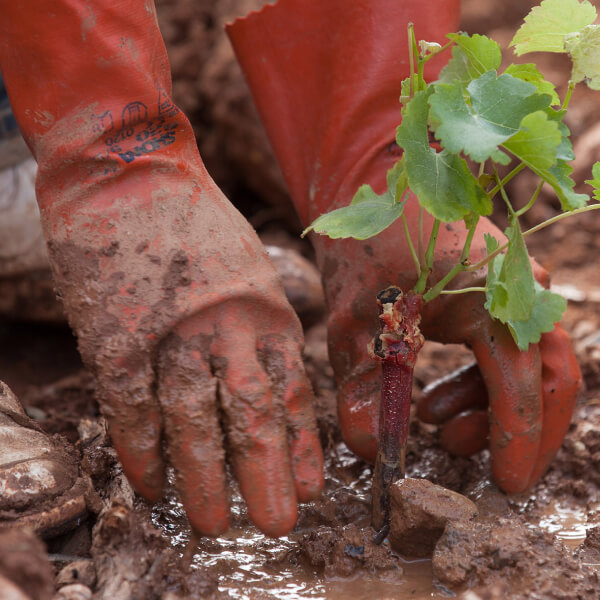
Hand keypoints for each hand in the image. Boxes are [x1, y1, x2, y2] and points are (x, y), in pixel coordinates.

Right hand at [0, 0, 322, 535]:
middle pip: (252, 417)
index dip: (300, 446)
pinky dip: (142, 451)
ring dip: (204, 477)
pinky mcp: (117, 338)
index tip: (308, 489)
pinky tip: (151, 484)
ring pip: (194, 422)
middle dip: (265, 477)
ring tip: (212, 521)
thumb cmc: (198, 222)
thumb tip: (273, 378)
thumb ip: (263, 324)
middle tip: (275, 525)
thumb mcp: (253, 268)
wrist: (131, 170)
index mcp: (266, 312)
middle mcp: (227, 328)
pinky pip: (132, 409)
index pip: (292, 393)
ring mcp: (172, 334)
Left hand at [321, 210, 580, 492]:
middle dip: (521, 430)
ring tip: (435, 427)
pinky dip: (478, 379)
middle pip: (547, 376)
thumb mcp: (354, 320)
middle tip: (484, 469)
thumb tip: (375, 453)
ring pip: (525, 363)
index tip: (509, 486)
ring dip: (490, 406)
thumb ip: (364, 387)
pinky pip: (503, 345)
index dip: (518, 440)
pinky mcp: (493, 289)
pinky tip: (431, 397)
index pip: (522, 383)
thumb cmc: (363, 242)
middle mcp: (516, 289)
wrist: (370, 178)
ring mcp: (510, 286)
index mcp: (491, 294)